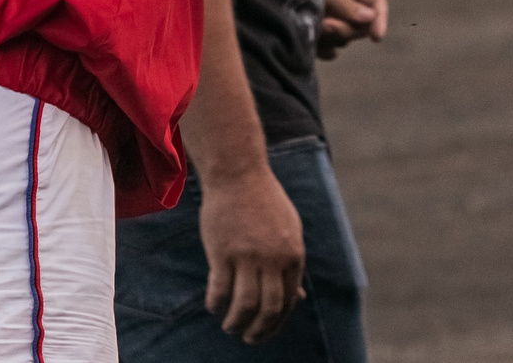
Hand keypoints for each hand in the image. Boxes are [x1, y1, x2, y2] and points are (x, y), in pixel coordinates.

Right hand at [200, 165, 304, 341]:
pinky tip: (214, 306)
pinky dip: (216, 304)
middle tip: (248, 338)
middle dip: (259, 332)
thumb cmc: (264, 203)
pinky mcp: (223, 251)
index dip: (276, 323)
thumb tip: (298, 298)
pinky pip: (219, 290)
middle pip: (268, 309)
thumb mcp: (289, 231)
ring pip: (244, 305)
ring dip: (236, 323)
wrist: (239, 174)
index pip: (288, 302)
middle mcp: (273, 258)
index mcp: (293, 255)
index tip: (265, 331)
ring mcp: (247, 255)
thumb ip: (292, 265)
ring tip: (230, 327)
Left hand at [318, 0, 388, 58]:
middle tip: (324, 25)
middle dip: (345, 29)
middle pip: (362, 25)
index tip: (376, 37)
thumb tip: (369, 18)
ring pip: (347, 38)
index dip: (379, 20)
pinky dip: (325, 49)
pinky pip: (333, 49)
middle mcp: (347, 1)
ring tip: (311, 26)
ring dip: (331, 37)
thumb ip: (344, 4)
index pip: (376, 3)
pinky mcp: (322, 33)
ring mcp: (335, 18)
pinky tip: (312, 42)